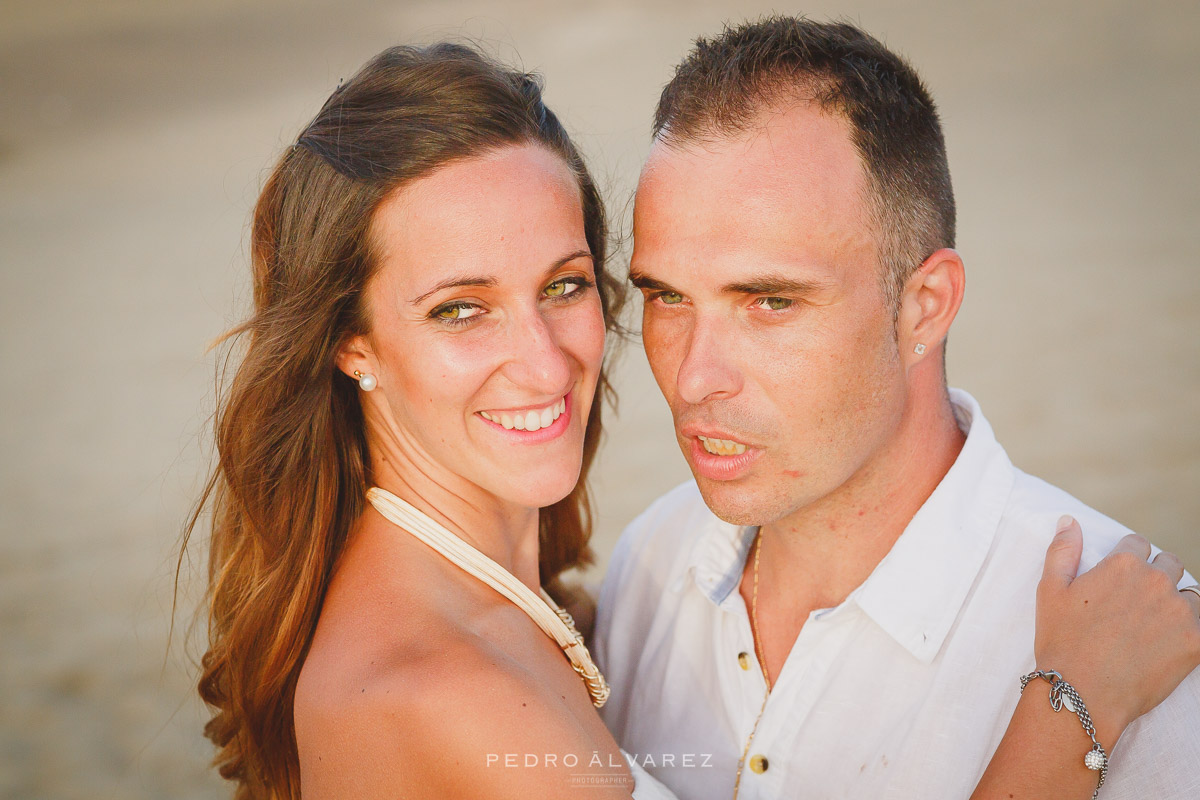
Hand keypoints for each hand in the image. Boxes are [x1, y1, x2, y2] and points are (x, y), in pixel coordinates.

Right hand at [1035, 516, 1199, 746]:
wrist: (1083, 693)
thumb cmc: (1062, 641)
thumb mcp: (1050, 590)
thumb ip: (1063, 550)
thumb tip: (1070, 521)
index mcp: (1121, 564)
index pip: (1138, 543)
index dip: (1128, 558)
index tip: (1121, 578)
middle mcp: (1155, 581)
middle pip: (1169, 563)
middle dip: (1156, 575)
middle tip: (1139, 603)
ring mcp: (1179, 611)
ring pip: (1190, 593)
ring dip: (1177, 602)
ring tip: (1157, 624)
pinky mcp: (1196, 641)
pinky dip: (1190, 629)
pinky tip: (1172, 642)